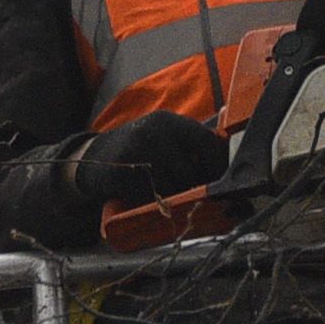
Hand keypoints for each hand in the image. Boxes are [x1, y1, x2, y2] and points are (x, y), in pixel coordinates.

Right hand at [72, 111, 228, 205]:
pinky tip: (151, 195)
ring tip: (169, 192)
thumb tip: (231, 161)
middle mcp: (155, 133)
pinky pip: (154, 196)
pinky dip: (157, 202)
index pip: (209, 143)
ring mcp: (138, 153)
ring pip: (175, 187)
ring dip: (177, 197)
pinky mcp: (125, 174)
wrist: (93, 157)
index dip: (219, 165)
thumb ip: (192, 143)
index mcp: (170, 121)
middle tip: (194, 192)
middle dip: (196, 186)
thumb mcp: (164, 136)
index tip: (222, 180)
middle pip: (192, 170)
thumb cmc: (139, 149)